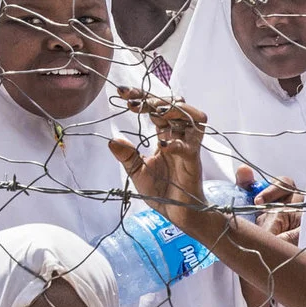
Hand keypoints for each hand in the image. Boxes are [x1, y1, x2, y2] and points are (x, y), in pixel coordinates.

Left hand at [108, 89, 211, 220]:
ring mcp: (188, 147)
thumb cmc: (161, 192)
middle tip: (133, 101)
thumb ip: (127, 156)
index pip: (156, 109)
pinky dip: (177, 142)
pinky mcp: (193, 161)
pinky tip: (162, 145)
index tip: (122, 93)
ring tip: (154, 112)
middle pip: (174, 106)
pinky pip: (190, 145)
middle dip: (154, 99)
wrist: (177, 214)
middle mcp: (179, 137)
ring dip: (173, 110)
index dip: (142, 97)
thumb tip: (112, 140)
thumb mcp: (137, 172)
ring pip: (192, 117)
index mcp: (165, 136)